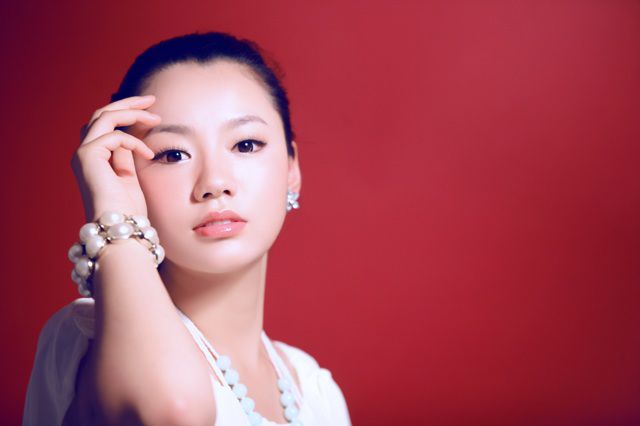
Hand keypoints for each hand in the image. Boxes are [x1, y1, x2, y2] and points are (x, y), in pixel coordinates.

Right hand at [71, 95, 160, 222]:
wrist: (121, 228)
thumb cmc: (129, 209)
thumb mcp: (130, 176)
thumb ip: (127, 155)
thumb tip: (133, 137)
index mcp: (95, 158)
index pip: (107, 125)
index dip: (127, 113)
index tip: (151, 109)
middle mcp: (85, 153)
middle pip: (102, 114)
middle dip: (128, 104)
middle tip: (152, 99)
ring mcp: (83, 154)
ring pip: (104, 116)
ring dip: (131, 112)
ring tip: (155, 116)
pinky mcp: (87, 156)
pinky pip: (113, 135)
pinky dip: (133, 140)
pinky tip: (148, 153)